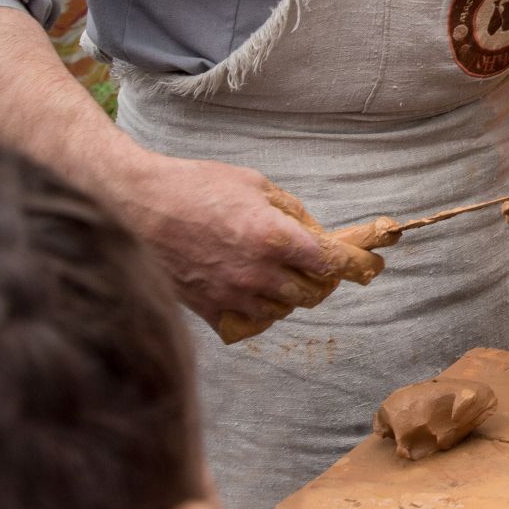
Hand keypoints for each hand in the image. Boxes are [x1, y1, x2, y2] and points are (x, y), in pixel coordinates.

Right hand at [118, 155, 384, 341]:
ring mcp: (230, 294)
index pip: (331, 263)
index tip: (372, 266)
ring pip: (283, 310)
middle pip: (312, 293)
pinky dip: (260, 310)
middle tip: (321, 266)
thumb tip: (318, 236)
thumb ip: (293, 213)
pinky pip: (249, 322)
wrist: (136, 205)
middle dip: (323, 280)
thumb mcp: (256, 185)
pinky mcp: (206, 309)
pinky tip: (256, 291)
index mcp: (273, 237)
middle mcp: (256, 272)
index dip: (357, 265)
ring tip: (284, 273)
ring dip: (292, 295)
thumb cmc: (196, 187)